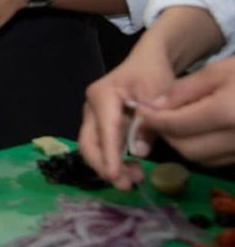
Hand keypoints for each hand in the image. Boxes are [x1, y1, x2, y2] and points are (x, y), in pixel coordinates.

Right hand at [77, 39, 176, 189]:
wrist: (149, 61)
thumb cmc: (153, 73)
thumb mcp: (157, 93)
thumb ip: (147, 122)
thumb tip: (139, 152)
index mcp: (102, 96)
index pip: (104, 132)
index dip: (109, 156)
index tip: (116, 177)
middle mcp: (91, 108)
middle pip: (88, 143)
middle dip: (104, 166)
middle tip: (127, 185)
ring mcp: (94, 117)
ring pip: (93, 148)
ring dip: (109, 166)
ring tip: (135, 177)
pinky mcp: (102, 125)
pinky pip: (102, 147)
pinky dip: (114, 161)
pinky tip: (132, 168)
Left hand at [139, 56, 234, 166]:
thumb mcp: (218, 71)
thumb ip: (183, 91)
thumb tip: (153, 107)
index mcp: (228, 113)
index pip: (178, 125)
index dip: (153, 120)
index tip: (139, 110)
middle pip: (187, 149)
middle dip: (167, 134)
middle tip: (156, 117)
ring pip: (201, 159)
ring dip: (182, 144)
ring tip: (176, 122)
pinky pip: (218, 160)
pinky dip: (201, 149)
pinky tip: (198, 130)